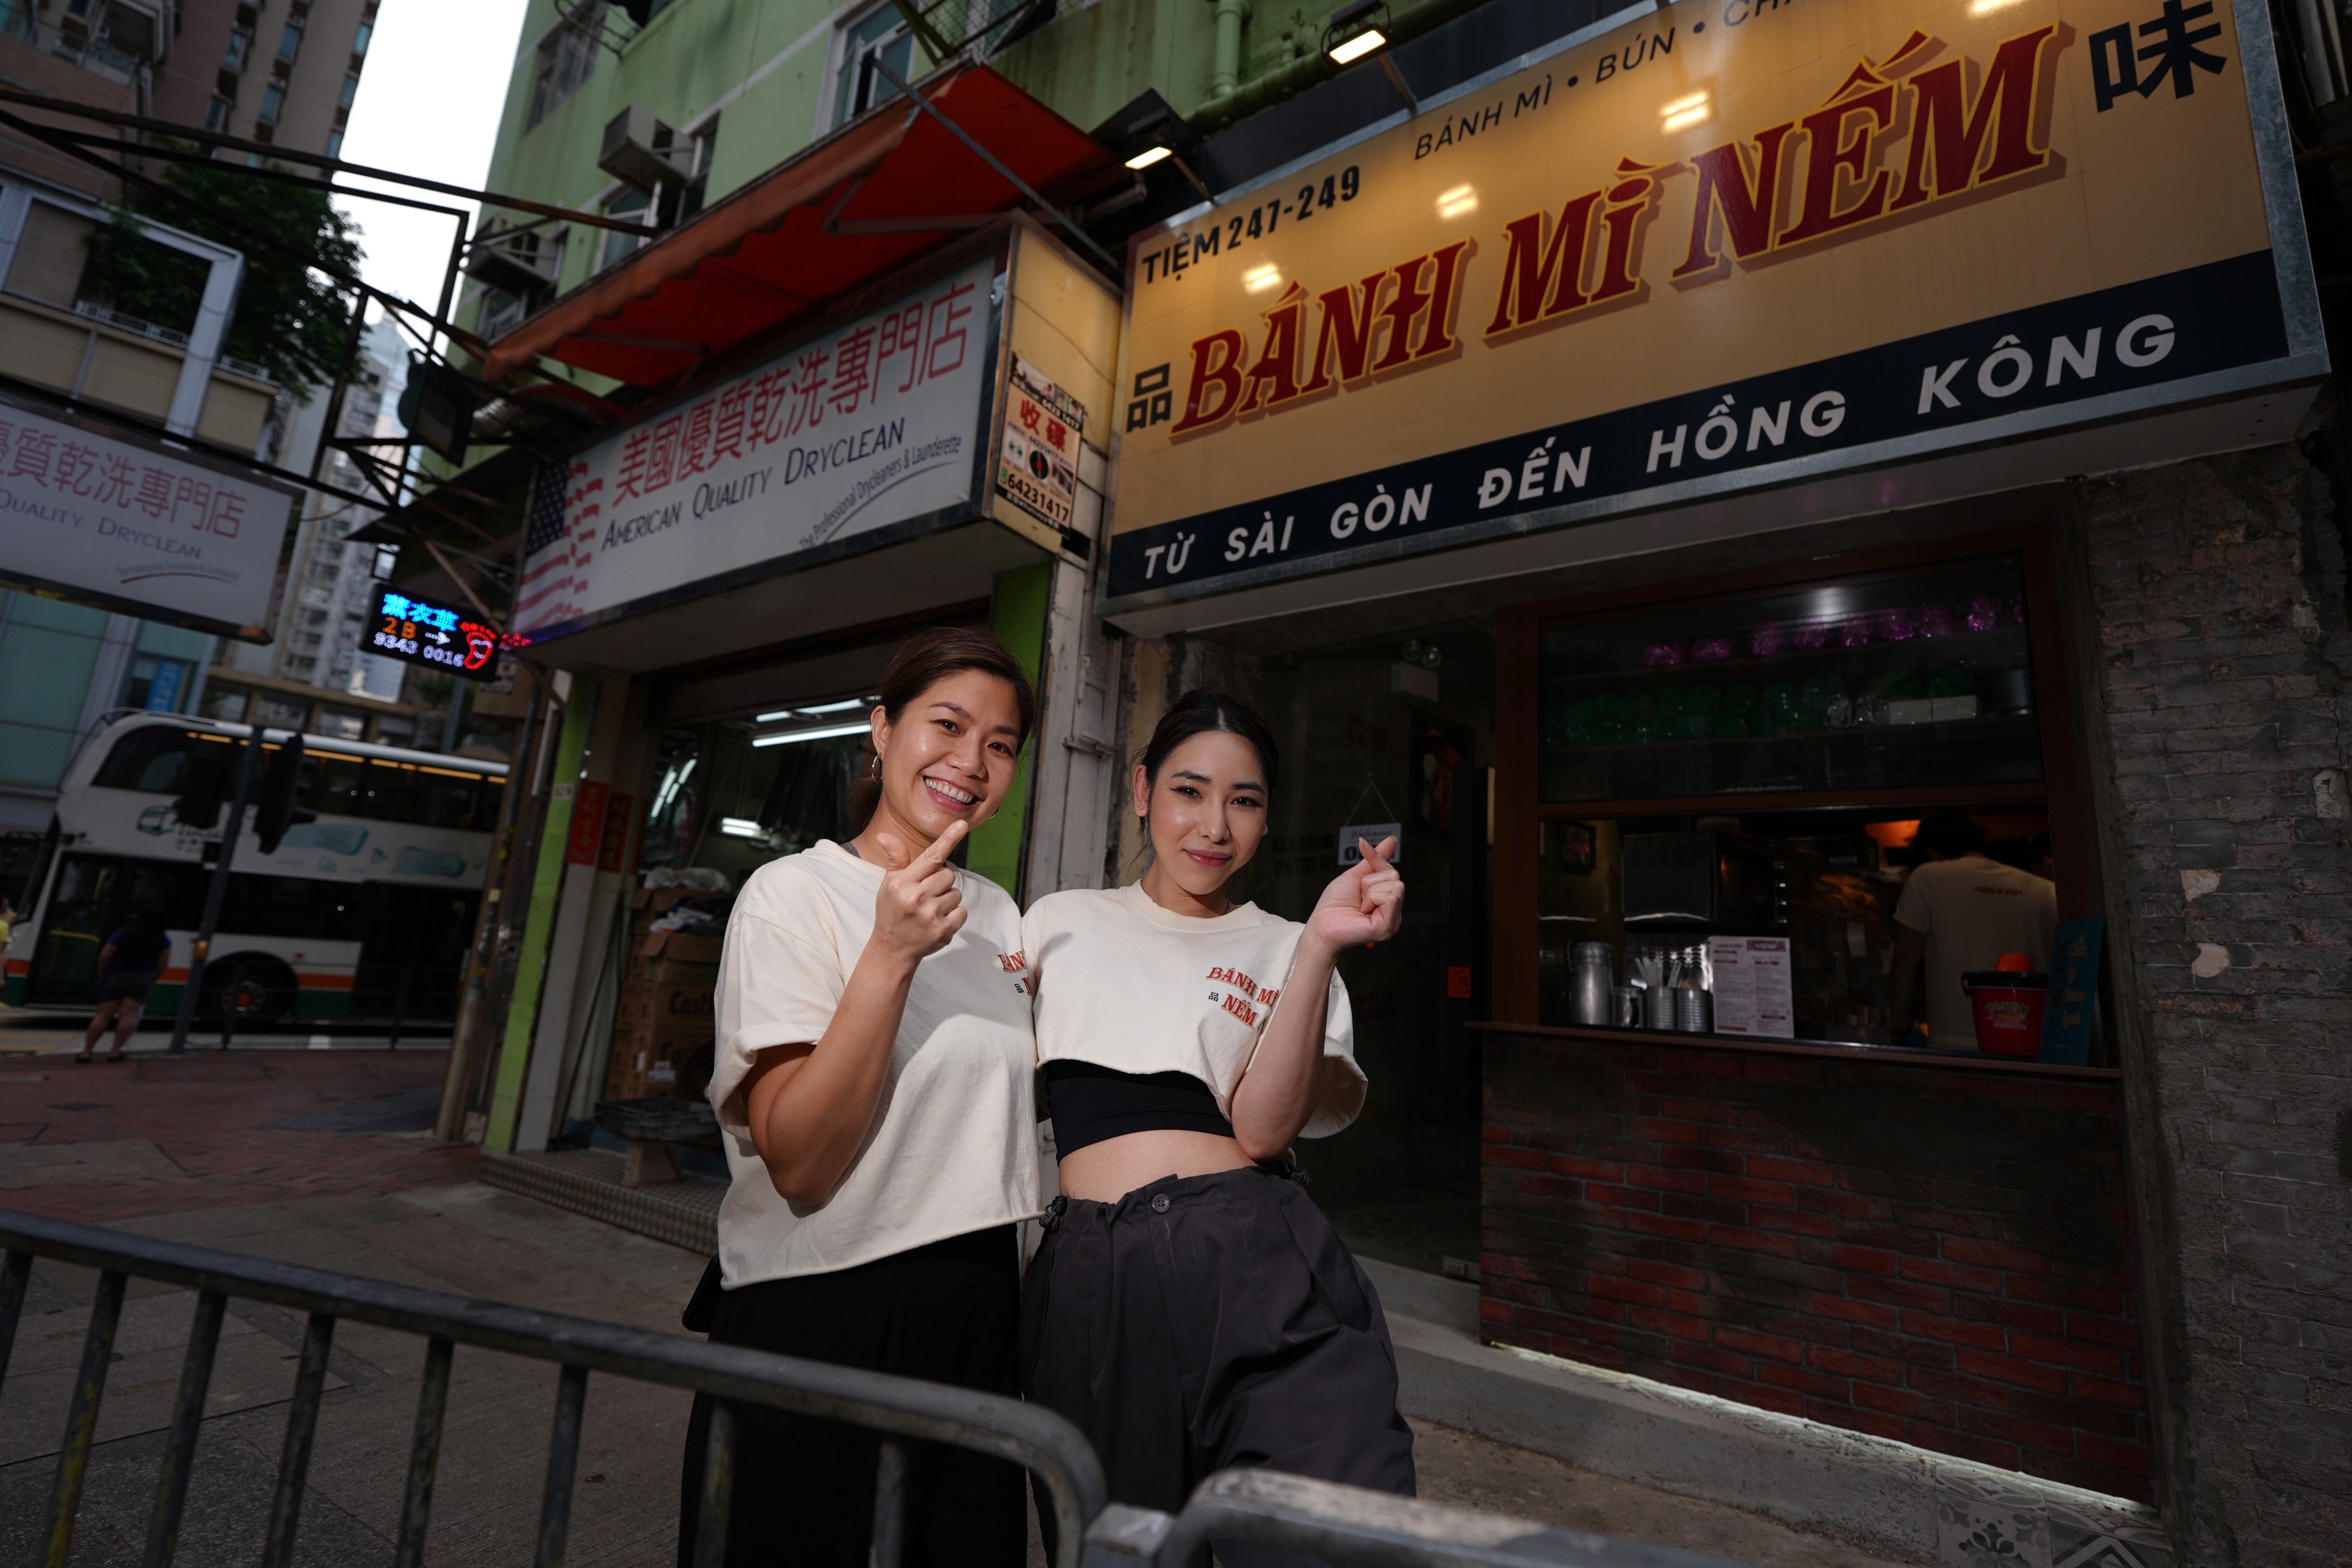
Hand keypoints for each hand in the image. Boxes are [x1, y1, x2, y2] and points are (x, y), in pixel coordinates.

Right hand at [869, 821, 968, 966]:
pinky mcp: (943, 931)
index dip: (948, 839)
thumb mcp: (889, 884)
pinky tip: (937, 921)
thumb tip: (885, 836)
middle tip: (925, 894)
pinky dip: (953, 916)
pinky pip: (962, 912)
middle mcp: (916, 898)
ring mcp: (931, 916)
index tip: (962, 825)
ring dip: (947, 900)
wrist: (892, 949)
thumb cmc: (891, 911)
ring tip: (929, 910)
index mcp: (902, 883)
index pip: (931, 856)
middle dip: (941, 882)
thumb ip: (896, 860)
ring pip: (956, 893)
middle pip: (949, 875)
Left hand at [1307, 837, 1402, 954]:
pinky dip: (1372, 899)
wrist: (1321, 924)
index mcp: (1387, 899)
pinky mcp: (1387, 926)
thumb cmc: (1335, 903)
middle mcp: (1393, 910)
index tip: (1362, 844)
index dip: (1376, 858)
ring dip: (1370, 892)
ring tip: (1361, 906)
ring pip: (1395, 885)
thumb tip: (1391, 840)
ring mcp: (1392, 920)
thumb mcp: (1356, 875)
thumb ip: (1375, 859)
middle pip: (1394, 876)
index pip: (1392, 870)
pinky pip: (1389, 898)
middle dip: (1370, 881)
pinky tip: (1364, 911)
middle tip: (1359, 897)